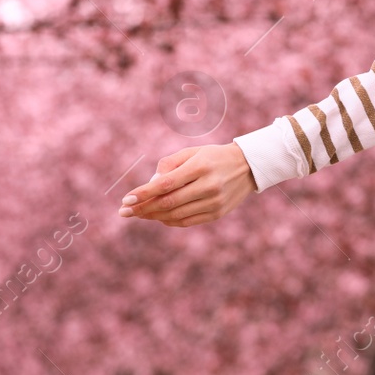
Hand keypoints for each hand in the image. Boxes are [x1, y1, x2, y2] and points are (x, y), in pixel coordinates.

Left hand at [118, 143, 257, 226]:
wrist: (250, 166)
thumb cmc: (214, 157)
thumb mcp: (193, 152)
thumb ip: (170, 164)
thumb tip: (150, 184)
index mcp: (201, 167)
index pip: (166, 184)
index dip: (143, 193)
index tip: (126, 199)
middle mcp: (209, 186)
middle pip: (168, 203)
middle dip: (142, 208)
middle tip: (125, 211)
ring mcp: (215, 202)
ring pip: (175, 215)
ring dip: (153, 216)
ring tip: (139, 214)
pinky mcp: (218, 213)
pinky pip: (187, 221)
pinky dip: (169, 221)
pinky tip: (159, 217)